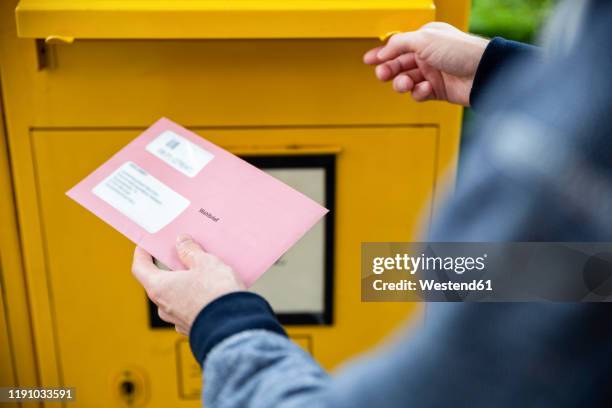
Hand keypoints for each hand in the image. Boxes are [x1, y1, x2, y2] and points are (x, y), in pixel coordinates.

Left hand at [131, 234, 244, 334]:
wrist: (235, 327)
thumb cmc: (216, 293)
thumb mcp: (205, 263)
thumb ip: (190, 251)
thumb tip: (181, 242)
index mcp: (160, 287)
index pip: (140, 268)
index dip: (142, 254)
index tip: (146, 246)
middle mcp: (164, 306)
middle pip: (160, 282)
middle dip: (170, 268)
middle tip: (182, 255)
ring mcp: (177, 320)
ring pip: (176, 296)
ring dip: (185, 284)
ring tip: (203, 273)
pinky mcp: (192, 328)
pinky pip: (190, 308)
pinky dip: (196, 298)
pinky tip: (211, 291)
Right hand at [363, 22, 488, 105]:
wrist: (482, 73)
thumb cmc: (460, 51)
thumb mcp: (424, 39)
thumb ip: (399, 44)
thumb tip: (382, 51)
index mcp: (425, 39)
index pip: (398, 46)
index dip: (382, 53)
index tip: (369, 60)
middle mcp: (428, 56)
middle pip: (399, 65)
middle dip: (389, 70)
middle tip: (383, 75)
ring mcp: (433, 74)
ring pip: (407, 81)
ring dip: (403, 84)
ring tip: (406, 84)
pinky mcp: (437, 91)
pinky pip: (419, 94)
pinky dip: (419, 93)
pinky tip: (425, 89)